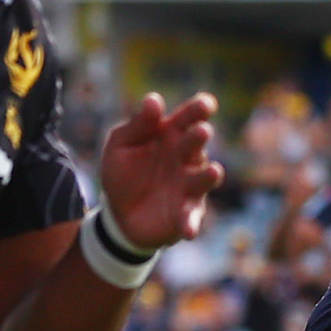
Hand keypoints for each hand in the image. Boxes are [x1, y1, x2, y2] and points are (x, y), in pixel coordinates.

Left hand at [98, 91, 224, 251]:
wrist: (118, 214)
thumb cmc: (123, 173)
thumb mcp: (121, 145)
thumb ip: (139, 124)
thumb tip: (154, 100)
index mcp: (171, 135)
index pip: (189, 117)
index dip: (199, 109)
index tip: (206, 104)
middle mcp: (185, 158)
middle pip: (197, 144)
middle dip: (199, 137)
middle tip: (201, 132)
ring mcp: (188, 185)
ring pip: (203, 178)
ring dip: (208, 176)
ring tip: (212, 172)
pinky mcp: (185, 213)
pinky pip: (191, 218)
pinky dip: (191, 223)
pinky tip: (189, 231)